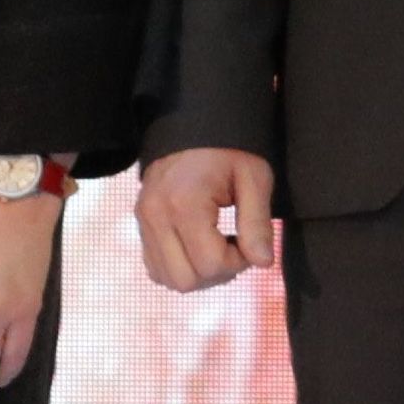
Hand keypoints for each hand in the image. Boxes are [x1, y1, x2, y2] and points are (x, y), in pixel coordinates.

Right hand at [133, 145, 276, 294]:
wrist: (191, 123)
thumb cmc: (228, 150)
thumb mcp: (254, 178)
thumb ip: (258, 223)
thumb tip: (263, 263)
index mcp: (184, 203)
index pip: (211, 264)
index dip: (238, 262)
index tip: (249, 241)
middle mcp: (156, 216)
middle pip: (186, 280)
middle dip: (217, 273)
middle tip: (234, 247)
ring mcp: (144, 221)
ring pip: (168, 279)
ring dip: (198, 274)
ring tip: (216, 246)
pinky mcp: (141, 224)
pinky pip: (156, 268)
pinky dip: (180, 268)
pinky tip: (198, 247)